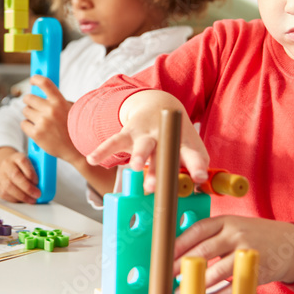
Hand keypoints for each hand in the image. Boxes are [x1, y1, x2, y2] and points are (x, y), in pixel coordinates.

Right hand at [0, 147, 39, 203]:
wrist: (5, 168)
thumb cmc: (21, 168)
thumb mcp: (29, 164)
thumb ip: (36, 170)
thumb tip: (46, 183)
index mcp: (16, 157)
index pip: (22, 161)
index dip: (30, 172)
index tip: (37, 181)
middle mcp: (7, 164)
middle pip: (15, 175)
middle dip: (28, 187)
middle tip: (37, 194)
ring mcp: (0, 175)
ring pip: (9, 186)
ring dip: (23, 196)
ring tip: (32, 200)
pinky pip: (5, 194)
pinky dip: (16, 199)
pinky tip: (23, 200)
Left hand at [21, 76, 78, 161]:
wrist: (78, 150)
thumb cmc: (75, 129)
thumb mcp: (72, 110)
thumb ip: (58, 100)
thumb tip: (43, 90)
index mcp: (60, 102)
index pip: (45, 83)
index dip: (36, 79)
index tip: (32, 80)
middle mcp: (50, 110)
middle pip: (29, 98)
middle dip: (29, 101)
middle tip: (32, 105)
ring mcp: (43, 123)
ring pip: (25, 111)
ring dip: (29, 114)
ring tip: (39, 120)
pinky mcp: (36, 134)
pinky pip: (24, 124)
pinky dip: (28, 125)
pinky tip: (37, 128)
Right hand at [86, 90, 209, 192]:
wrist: (159, 105)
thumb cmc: (176, 136)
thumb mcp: (190, 149)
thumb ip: (196, 169)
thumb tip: (200, 188)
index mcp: (183, 145)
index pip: (193, 156)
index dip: (196, 166)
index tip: (199, 177)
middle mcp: (166, 138)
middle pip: (164, 154)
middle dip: (160, 169)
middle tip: (155, 186)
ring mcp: (146, 135)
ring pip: (142, 145)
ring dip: (139, 155)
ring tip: (135, 167)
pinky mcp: (128, 133)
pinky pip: (114, 141)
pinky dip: (102, 150)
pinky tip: (93, 159)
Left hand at [173, 215, 293, 293]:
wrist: (292, 244)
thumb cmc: (255, 235)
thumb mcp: (233, 226)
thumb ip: (211, 235)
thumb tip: (179, 252)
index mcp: (226, 221)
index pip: (197, 231)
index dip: (178, 244)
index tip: (163, 257)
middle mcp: (237, 234)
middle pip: (204, 251)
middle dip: (181, 265)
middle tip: (166, 277)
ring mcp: (248, 253)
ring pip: (217, 271)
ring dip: (196, 284)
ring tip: (181, 292)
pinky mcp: (258, 272)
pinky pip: (232, 287)